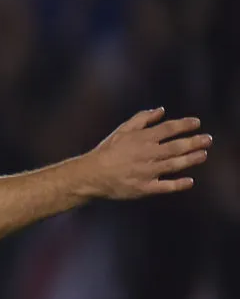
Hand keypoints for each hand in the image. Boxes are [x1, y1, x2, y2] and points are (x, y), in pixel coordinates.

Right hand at [80, 107, 211, 199]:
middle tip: (208, 139)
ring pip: (174, 164)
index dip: (184, 125)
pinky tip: (189, 181)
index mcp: (141, 139)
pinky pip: (164, 186)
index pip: (168, 128)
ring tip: (203, 155)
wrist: (91, 175)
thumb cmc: (106, 151)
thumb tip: (161, 110)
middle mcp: (146, 154)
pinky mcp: (143, 188)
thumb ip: (142, 119)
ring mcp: (146, 172)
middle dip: (194, 142)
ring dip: (191, 159)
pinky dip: (177, 184)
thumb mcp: (122, 130)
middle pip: (176, 146)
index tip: (197, 123)